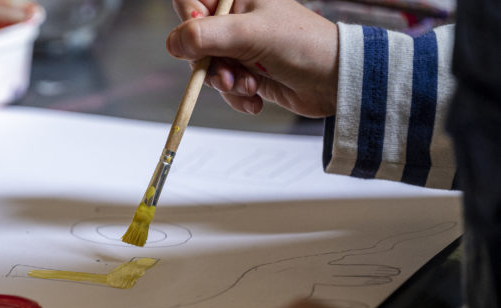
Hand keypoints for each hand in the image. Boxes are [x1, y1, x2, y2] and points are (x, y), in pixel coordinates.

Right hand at [166, 0, 338, 117]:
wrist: (335, 80)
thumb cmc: (301, 45)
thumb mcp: (249, 34)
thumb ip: (205, 36)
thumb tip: (172, 44)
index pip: (190, 2)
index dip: (189, 24)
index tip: (198, 44)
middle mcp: (235, 20)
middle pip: (194, 42)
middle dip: (211, 65)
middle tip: (230, 76)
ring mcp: (240, 47)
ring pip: (208, 68)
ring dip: (226, 84)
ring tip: (251, 87)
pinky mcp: (247, 72)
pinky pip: (224, 87)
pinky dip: (237, 97)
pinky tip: (256, 99)